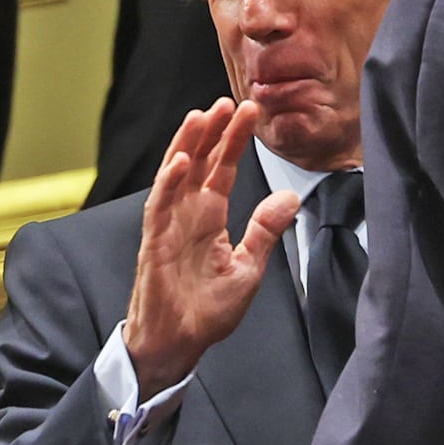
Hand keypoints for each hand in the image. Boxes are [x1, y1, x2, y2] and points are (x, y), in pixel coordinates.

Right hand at [124, 100, 300, 394]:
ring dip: (188, 145)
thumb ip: (265, 232)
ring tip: (202, 116)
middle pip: (201, 163)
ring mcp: (169, 226)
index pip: (224, 169)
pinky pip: (159, 206)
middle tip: (230, 101)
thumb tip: (289, 198)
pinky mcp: (154, 242)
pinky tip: (181, 161)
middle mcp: (188, 215)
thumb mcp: (248, 269)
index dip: (235, 140)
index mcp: (210, 218)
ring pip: (176, 175)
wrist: (178, 344)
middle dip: (214, 131)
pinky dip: (168, 183)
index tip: (251, 111)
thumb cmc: (206, 312)